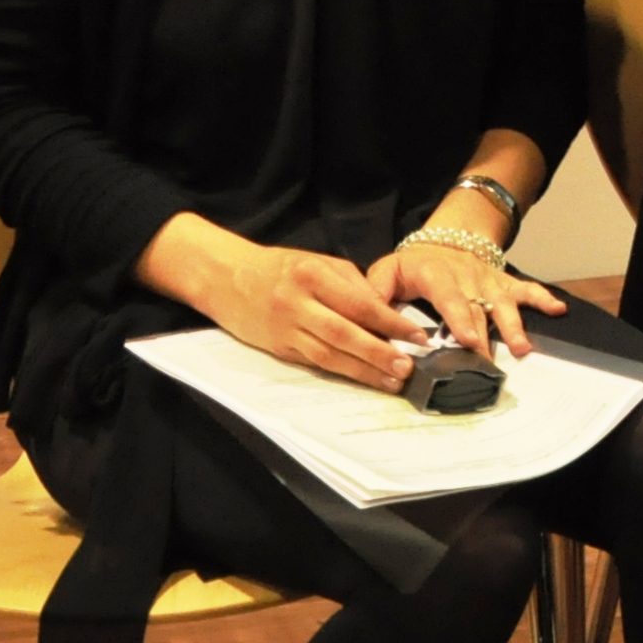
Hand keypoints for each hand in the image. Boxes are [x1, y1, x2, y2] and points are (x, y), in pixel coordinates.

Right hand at [212, 242, 432, 389]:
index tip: (418, 336)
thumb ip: (352, 284)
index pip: (359, 303)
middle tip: (408, 367)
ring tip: (393, 381)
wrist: (224, 276)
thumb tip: (386, 312)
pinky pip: (314, 362)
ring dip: (363, 371)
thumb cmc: (279, 267)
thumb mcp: (318, 261)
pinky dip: (341, 372)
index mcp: (312, 274)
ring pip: (329, 355)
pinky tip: (363, 379)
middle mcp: (298, 302)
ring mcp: (285, 328)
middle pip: (345, 333)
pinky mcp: (278, 348)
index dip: (391, 322)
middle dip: (379, 353)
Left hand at [374, 239, 567, 366]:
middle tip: (486, 360)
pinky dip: (543, 299)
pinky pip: (526, 289)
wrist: (442, 241)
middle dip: (484, 334)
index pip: (448, 296)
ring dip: (514, 325)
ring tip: (523, 347)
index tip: (466, 339)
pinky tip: (558, 309)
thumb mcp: (386, 272)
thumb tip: (368, 322)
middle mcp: (467, 276)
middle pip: (478, 307)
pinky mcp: (503, 284)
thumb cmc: (412, 266)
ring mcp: (488, 281)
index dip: (458, 318)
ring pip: (504, 303)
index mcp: (436, 273)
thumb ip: (376, 296)